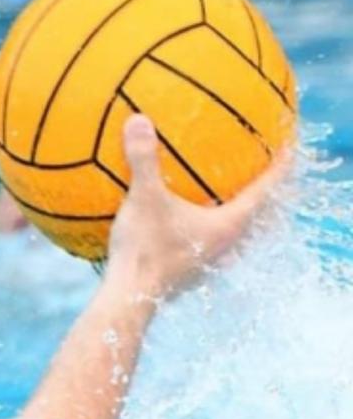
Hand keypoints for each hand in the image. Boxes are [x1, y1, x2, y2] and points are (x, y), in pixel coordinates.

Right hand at [105, 114, 289, 297]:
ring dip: (241, 211)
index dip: (282, 163)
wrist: (129, 299)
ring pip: (238, 231)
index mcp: (230, 224)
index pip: (268, 188)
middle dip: (267, 190)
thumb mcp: (143, 198)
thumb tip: (138, 119)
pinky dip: (211, 225)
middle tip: (267, 168)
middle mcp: (229, 244)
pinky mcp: (193, 270)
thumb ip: (144, 159)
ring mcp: (212, 260)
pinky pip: (212, 241)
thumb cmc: (144, 250)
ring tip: (234, 195)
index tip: (289, 144)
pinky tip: (189, 220)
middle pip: (261, 212)